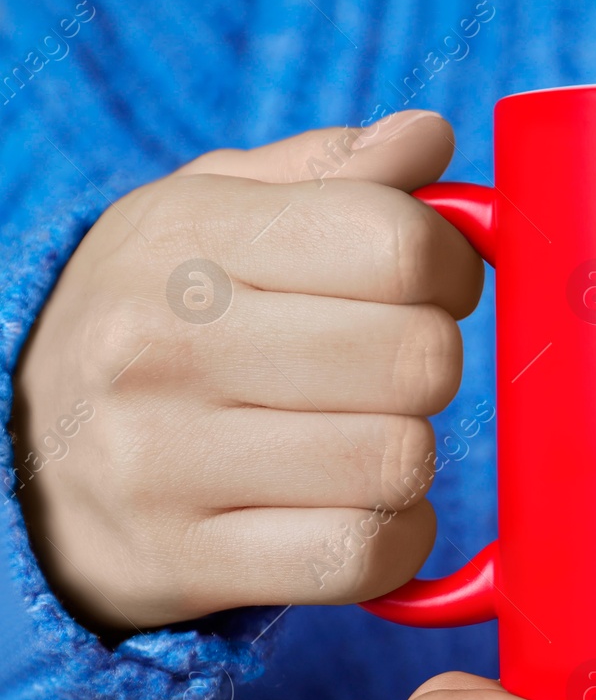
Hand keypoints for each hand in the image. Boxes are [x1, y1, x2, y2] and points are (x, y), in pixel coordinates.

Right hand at [12, 111, 481, 630]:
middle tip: (388, 373)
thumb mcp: (213, 216)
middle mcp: (161, 343)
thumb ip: (331, 173)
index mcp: (186, 236)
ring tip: (360, 439)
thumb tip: (430, 138)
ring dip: (409, 458)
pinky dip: (392, 539)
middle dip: (430, 367)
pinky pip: (362, 555)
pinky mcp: (182, 561)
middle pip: (417, 358)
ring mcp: (162, 461)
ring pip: (398, 462)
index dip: (449, 269)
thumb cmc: (161, 320)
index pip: (398, 242)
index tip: (426, 288)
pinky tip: (356, 510)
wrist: (24, 456)